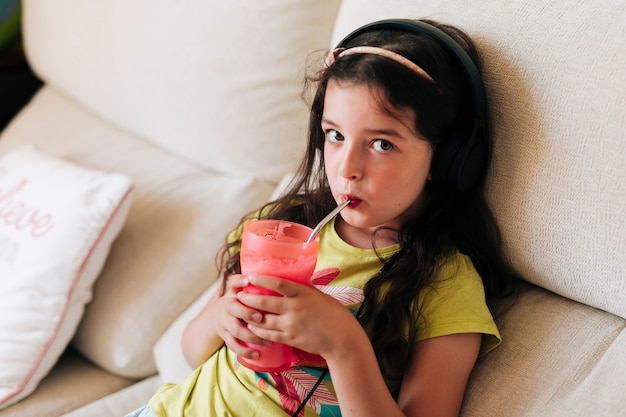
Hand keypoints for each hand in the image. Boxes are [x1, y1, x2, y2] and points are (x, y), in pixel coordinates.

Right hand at [213, 274, 271, 359]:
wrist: (223, 314)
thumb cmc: (248, 300)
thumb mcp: (251, 289)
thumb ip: (266, 284)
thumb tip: (296, 272)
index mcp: (235, 290)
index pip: (233, 281)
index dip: (240, 281)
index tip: (249, 280)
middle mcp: (228, 304)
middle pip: (234, 306)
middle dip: (247, 312)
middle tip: (261, 317)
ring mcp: (225, 320)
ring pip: (235, 328)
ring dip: (251, 335)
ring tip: (266, 340)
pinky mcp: (225, 335)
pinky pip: (233, 344)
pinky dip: (244, 350)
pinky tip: (257, 355)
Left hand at [236, 274, 361, 358]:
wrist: (341, 338)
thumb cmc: (333, 314)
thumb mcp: (319, 295)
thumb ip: (305, 288)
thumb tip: (294, 278)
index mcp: (302, 294)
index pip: (277, 284)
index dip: (261, 280)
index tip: (249, 277)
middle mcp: (295, 308)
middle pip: (264, 302)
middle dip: (248, 298)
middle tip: (239, 295)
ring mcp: (291, 324)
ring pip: (262, 320)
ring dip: (249, 315)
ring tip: (241, 311)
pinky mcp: (291, 338)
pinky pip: (268, 335)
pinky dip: (258, 330)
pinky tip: (252, 326)